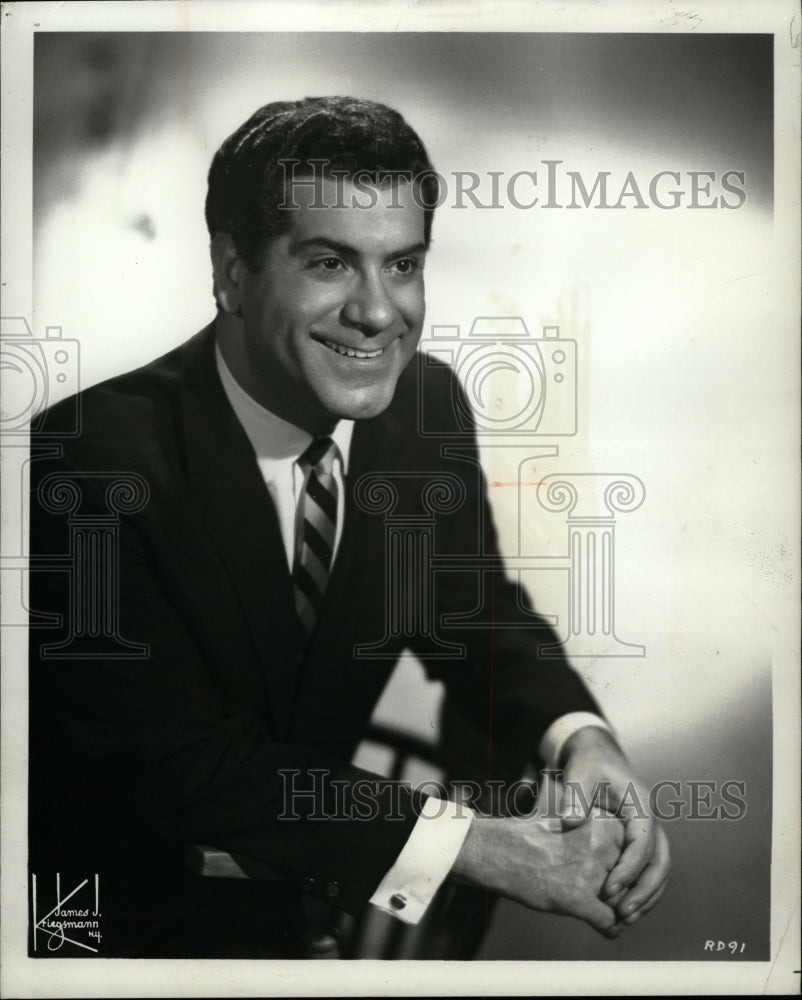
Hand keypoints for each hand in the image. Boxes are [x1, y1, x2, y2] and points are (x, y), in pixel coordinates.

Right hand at [451, 808, 625, 937]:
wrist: (497, 851)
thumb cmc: (529, 837)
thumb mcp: (568, 821)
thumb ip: (595, 833)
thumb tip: (619, 853)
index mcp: (600, 822)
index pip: (635, 851)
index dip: (632, 867)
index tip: (627, 877)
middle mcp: (600, 845)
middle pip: (631, 878)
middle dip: (626, 891)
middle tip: (620, 900)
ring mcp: (590, 872)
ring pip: (623, 902)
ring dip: (620, 912)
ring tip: (615, 917)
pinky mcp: (578, 898)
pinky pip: (609, 922)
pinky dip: (610, 929)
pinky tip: (607, 929)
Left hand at [557, 726, 671, 923]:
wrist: (597, 757)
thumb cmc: (589, 766)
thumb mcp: (580, 776)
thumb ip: (575, 798)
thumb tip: (569, 822)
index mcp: (640, 805)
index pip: (643, 842)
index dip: (629, 869)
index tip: (610, 890)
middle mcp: (652, 820)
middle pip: (661, 861)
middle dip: (645, 890)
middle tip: (623, 913)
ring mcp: (650, 832)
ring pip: (660, 869)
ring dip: (647, 895)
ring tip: (625, 918)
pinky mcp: (642, 841)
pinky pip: (650, 868)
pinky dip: (642, 889)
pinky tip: (624, 906)